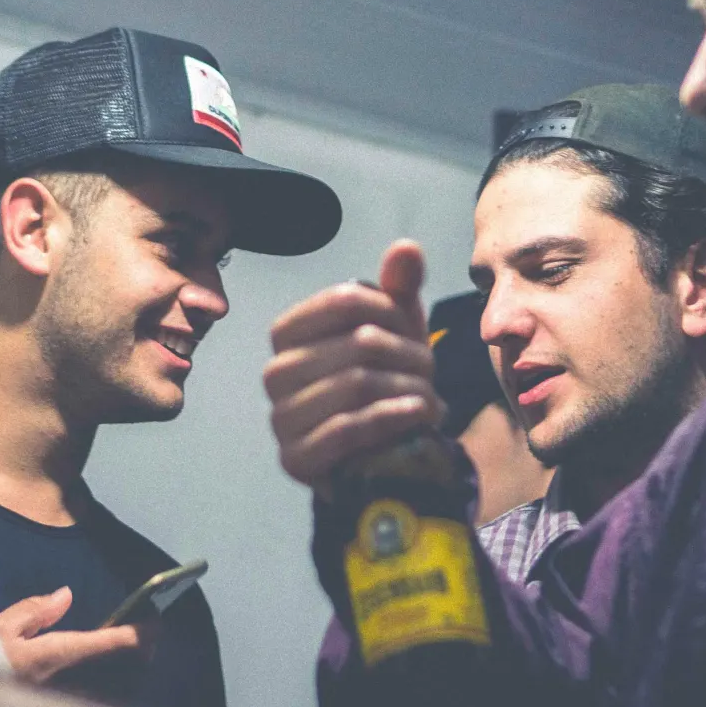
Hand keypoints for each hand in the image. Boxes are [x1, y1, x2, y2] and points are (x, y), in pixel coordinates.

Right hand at [0, 588, 144, 686]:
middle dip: (140, 650)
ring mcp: (66, 703)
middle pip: (121, 668)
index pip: (110, 643)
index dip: (138, 632)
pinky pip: (98, 699)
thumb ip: (36, 611)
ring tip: (136, 650)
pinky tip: (109, 674)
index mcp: (56, 655)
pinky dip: (111, 684)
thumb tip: (65, 595)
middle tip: (149, 632)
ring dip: (128, 668)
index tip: (155, 621)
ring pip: (114, 686)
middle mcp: (67, 683)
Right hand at [264, 240, 442, 497]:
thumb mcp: (396, 329)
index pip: (344, 300)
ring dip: (408, 390)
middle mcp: (275, 372)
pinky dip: (393, 419)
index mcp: (288, 332)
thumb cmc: (385, 378)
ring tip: (428, 397)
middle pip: (358, 343)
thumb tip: (406, 247)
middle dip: (408, 355)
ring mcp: (281, 418)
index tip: (412, 330)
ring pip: (356, 385)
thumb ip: (399, 286)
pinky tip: (419, 416)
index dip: (391, 311)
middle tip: (430, 372)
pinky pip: (347, 429)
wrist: (382, 450)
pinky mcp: (295, 459)